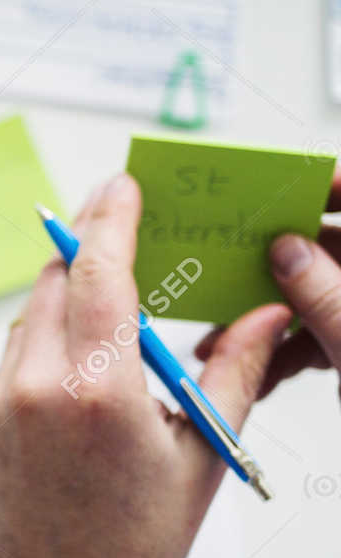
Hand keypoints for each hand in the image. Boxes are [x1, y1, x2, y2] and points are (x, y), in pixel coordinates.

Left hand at [0, 174, 291, 557]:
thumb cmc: (141, 544)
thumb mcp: (201, 456)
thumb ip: (229, 373)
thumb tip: (262, 312)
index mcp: (98, 392)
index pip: (100, 273)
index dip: (110, 217)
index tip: (123, 183)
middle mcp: (36, 386)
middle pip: (57, 280)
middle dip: (87, 242)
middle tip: (120, 213)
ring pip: (31, 313)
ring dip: (68, 289)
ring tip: (110, 280)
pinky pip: (15, 351)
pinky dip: (48, 334)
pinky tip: (83, 347)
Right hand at [198, 168, 340, 401]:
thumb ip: (328, 294)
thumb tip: (286, 248)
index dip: (326, 186)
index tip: (274, 187)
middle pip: (333, 249)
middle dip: (274, 263)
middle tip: (227, 264)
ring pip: (317, 297)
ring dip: (269, 316)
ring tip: (226, 338)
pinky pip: (321, 335)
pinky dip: (286, 353)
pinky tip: (255, 372)